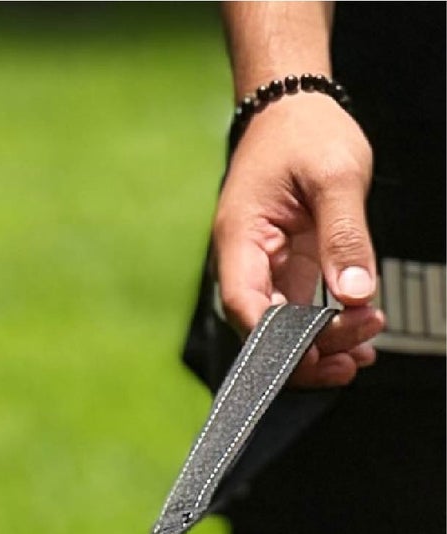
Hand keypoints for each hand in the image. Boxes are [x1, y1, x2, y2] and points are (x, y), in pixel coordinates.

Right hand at [213, 94, 385, 386]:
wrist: (292, 111)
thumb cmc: (303, 132)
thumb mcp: (335, 175)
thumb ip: (345, 236)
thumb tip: (355, 293)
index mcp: (241, 240)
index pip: (247, 308)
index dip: (278, 342)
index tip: (319, 351)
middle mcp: (245, 264)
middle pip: (263, 332)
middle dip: (309, 351)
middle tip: (359, 351)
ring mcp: (265, 270)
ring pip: (282, 331)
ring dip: (321, 348)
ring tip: (362, 353)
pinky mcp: (285, 271)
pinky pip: (300, 313)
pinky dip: (327, 329)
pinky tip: (355, 335)